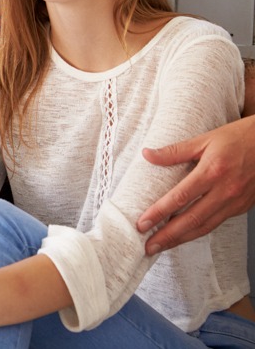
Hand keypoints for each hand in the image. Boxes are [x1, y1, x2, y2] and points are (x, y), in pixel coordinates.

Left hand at [137, 115, 254, 253]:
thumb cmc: (239, 138)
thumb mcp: (204, 139)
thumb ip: (175, 151)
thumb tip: (147, 155)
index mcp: (213, 172)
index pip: (180, 198)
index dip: (159, 213)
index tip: (142, 223)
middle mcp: (225, 191)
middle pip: (192, 219)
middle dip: (168, 236)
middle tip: (148, 247)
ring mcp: (236, 201)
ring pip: (205, 227)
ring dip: (182, 239)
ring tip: (161, 246)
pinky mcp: (242, 207)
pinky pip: (216, 223)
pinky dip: (198, 231)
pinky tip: (184, 234)